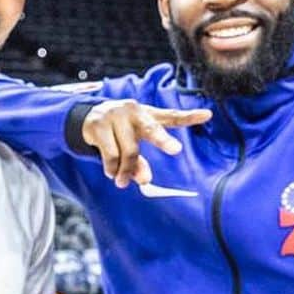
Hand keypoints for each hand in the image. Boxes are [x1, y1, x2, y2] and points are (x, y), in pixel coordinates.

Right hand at [81, 101, 211, 188]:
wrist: (85, 119)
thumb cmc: (117, 133)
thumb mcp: (131, 144)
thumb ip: (140, 163)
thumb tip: (144, 181)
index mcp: (147, 115)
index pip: (171, 116)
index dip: (190, 116)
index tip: (208, 115)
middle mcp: (134, 111)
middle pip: (151, 128)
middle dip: (164, 139)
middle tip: (175, 149)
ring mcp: (116, 116)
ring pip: (129, 151)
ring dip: (126, 172)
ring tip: (121, 181)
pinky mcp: (99, 124)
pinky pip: (111, 155)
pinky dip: (112, 169)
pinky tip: (111, 173)